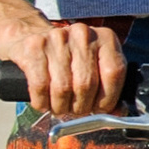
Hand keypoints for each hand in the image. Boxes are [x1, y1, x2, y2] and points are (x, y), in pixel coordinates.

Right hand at [2, 16, 125, 117]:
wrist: (31, 35)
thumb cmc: (68, 58)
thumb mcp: (94, 66)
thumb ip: (108, 88)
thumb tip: (118, 113)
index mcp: (105, 38)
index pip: (113, 73)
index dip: (107, 99)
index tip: (99, 109)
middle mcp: (83, 35)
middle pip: (86, 84)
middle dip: (81, 106)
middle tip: (76, 109)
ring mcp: (57, 38)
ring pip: (62, 88)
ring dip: (61, 106)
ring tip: (60, 106)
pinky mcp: (34, 47)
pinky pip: (40, 86)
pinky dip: (42, 102)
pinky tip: (44, 102)